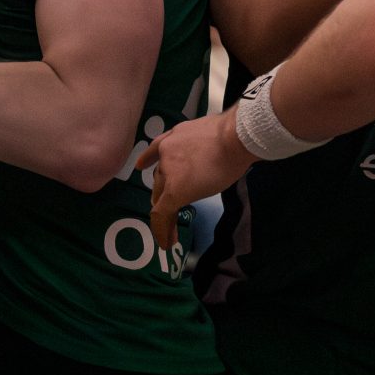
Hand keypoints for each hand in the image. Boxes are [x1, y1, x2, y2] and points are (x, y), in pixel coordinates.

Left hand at [137, 107, 252, 248]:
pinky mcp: (174, 191)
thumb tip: (203, 157)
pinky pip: (163, 213)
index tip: (140, 166)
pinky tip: (167, 241)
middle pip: (159, 177)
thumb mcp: (205, 132)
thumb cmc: (229, 134)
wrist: (233, 138)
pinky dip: (163, 228)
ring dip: (166, 212)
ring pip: (161, 196)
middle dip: (163, 192)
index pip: (155, 151)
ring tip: (170, 231)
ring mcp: (168, 172)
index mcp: (173, 138)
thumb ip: (195, 146)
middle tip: (170, 207)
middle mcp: (165, 154)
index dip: (147, 160)